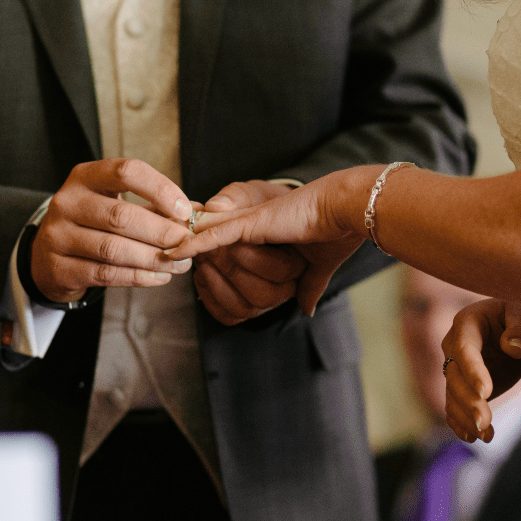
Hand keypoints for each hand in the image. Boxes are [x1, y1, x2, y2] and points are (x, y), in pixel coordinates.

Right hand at [31, 158, 192, 302]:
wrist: (48, 255)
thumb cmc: (93, 223)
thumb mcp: (116, 202)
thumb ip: (154, 205)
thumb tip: (199, 212)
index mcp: (85, 176)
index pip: (126, 172)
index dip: (160, 189)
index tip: (185, 210)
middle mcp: (67, 202)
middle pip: (121, 215)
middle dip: (161, 231)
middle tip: (187, 243)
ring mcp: (57, 236)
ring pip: (113, 248)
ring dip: (153, 258)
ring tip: (179, 264)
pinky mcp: (58, 268)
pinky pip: (105, 274)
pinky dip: (138, 277)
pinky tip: (160, 277)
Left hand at [167, 167, 378, 314]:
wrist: (349, 211)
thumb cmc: (338, 233)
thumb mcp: (318, 267)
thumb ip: (308, 286)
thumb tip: (307, 308)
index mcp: (268, 236)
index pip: (228, 245)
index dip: (206, 255)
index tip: (189, 266)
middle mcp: (254, 227)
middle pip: (212, 246)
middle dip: (194, 259)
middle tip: (171, 258)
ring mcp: (251, 224)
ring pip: (211, 245)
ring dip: (194, 257)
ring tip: (171, 259)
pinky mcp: (251, 224)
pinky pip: (215, 237)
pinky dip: (194, 245)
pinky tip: (174, 252)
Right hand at [442, 298, 520, 442]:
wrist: (519, 325)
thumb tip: (512, 348)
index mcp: (468, 323)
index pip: (464, 348)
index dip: (473, 371)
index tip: (486, 392)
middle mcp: (455, 346)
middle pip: (455, 376)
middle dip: (468, 401)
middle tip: (485, 422)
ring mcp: (457, 368)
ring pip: (453, 395)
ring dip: (465, 417)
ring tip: (485, 436)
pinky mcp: (463, 387)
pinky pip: (455, 406)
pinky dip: (461, 423)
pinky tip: (473, 438)